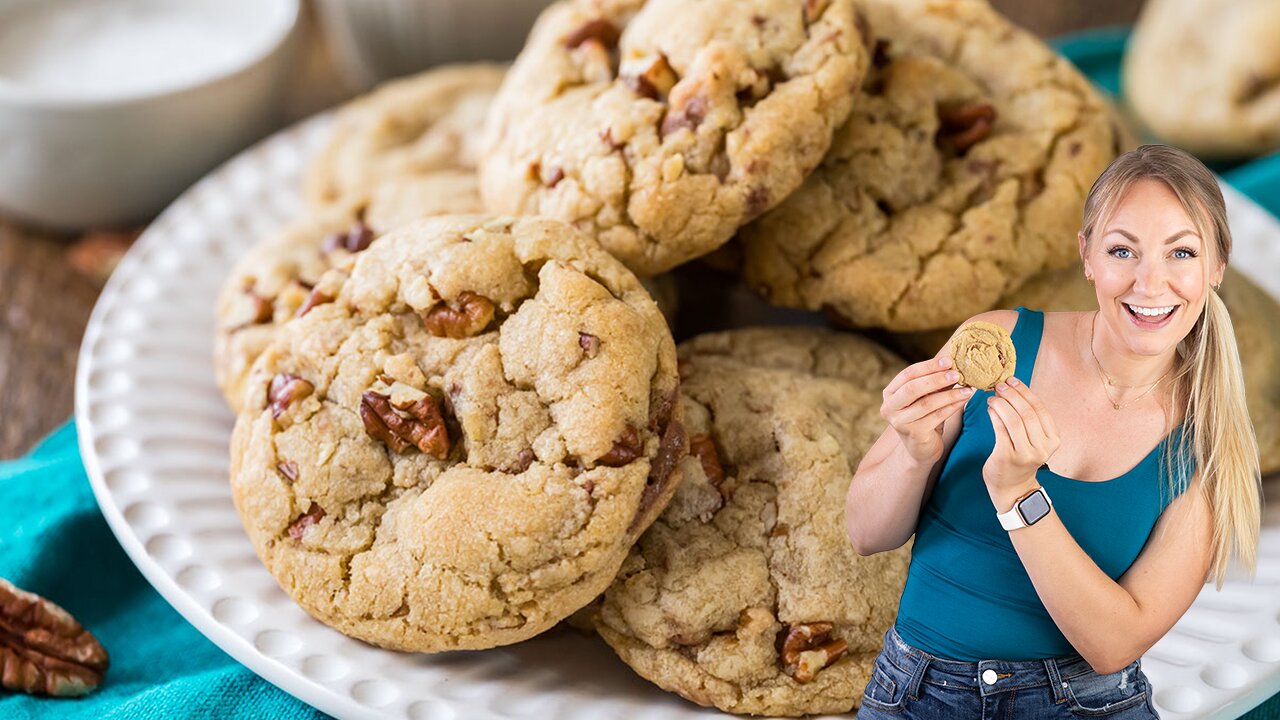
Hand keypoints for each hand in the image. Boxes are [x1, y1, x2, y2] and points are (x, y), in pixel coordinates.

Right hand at [881, 356, 974, 465]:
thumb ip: (934, 382)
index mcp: (890, 393)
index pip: (908, 374)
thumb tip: (953, 364)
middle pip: (912, 388)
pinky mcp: (914, 434)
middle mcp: (889, 407)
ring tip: (967, 388)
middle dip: (936, 379)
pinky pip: (936, 416)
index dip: (928, 366)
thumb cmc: (924, 418)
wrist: (921, 448)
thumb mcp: (926, 397)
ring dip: (949, 394)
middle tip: (957, 374)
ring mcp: (900, 422)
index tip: (948, 361)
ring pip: (927, 403)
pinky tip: (963, 400)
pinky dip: (952, 407)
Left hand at [983, 377, 1060, 506]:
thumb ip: (1029, 418)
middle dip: (1012, 395)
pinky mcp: (1008, 457)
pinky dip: (994, 416)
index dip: (1025, 392)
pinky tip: (990, 409)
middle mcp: (1043, 447)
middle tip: (999, 385)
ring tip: (992, 397)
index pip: (1040, 409)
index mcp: (1053, 439)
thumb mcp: (1034, 439)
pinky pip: (1001, 430)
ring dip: (1001, 404)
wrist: (1012, 486)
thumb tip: (1013, 387)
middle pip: (1027, 413)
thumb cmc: (1020, 457)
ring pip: (1014, 420)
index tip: (1012, 380)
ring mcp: (1026, 453)